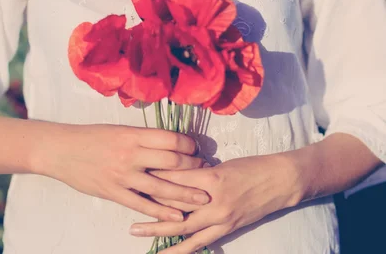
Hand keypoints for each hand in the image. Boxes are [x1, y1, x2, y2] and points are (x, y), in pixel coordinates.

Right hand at [37, 123, 209, 221]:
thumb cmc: (92, 137)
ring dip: (185, 194)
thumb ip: (142, 137)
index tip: (196, 149)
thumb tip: (168, 143)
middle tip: (206, 171)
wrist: (62, 150)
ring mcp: (123, 175)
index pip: (171, 139)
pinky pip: (142, 205)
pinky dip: (161, 212)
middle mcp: (131, 154)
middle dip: (193, 168)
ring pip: (162, 186)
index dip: (188, 145)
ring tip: (203, 198)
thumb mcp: (120, 130)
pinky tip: (176, 216)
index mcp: (134, 134)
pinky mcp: (115, 192)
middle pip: (172, 162)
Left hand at [129, 154, 301, 252]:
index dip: (155, 178)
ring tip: (135, 229)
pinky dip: (181, 249)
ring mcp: (220, 218)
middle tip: (127, 199)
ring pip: (182, 226)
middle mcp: (213, 200)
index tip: (136, 175)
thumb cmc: (251, 166)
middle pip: (174, 203)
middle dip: (149, 203)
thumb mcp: (222, 164)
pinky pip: (199, 242)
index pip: (176, 179)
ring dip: (157, 228)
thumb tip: (175, 174)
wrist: (279, 181)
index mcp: (211, 177)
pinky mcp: (226, 229)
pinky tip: (164, 253)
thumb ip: (199, 172)